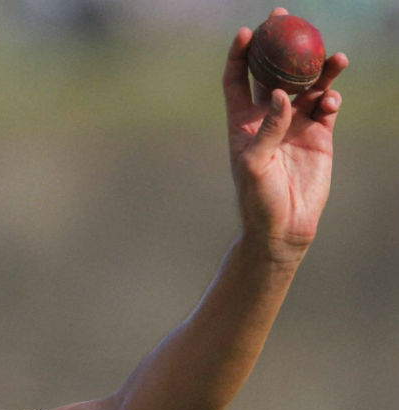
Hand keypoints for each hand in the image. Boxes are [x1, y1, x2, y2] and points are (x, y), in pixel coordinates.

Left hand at [223, 7, 347, 264]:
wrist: (283, 226)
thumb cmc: (257, 198)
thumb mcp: (255, 164)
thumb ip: (266, 129)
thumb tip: (279, 95)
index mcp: (243, 121)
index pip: (237, 79)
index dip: (240, 54)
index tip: (247, 31)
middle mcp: (268, 118)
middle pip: (274, 71)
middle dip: (282, 45)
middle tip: (289, 18)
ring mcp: (295, 125)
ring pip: (308, 86)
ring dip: (320, 69)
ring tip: (335, 57)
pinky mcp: (319, 136)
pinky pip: (327, 106)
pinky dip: (331, 97)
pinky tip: (332, 99)